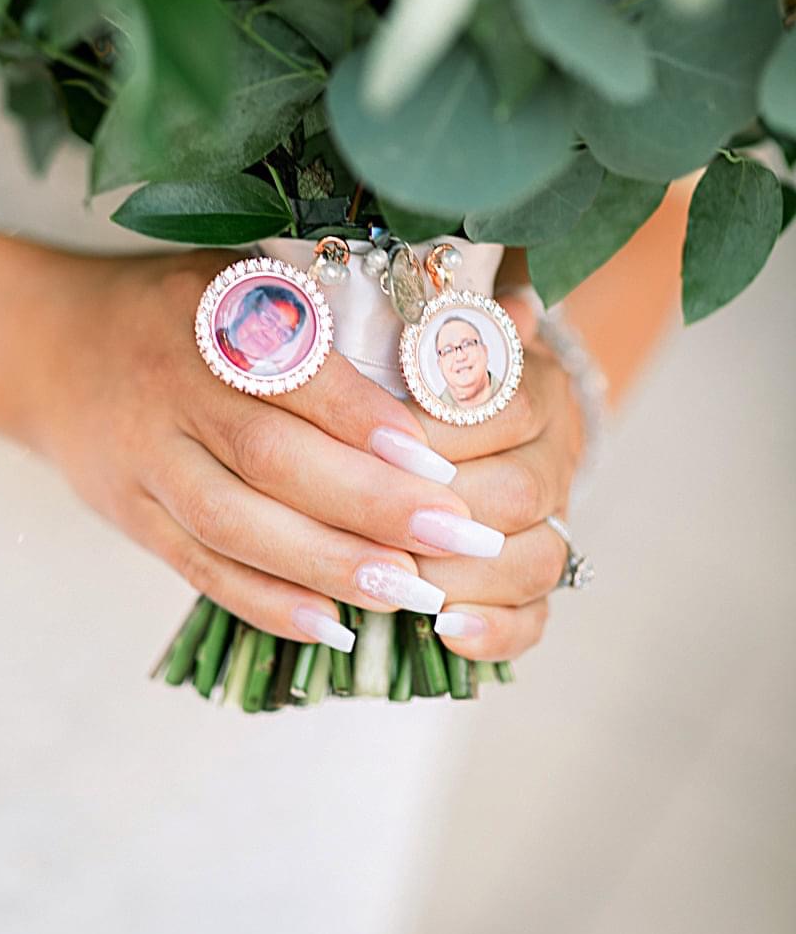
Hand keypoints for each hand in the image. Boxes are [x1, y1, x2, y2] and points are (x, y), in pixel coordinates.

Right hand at [24, 247, 506, 650]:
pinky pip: (198, 568)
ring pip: (234, 523)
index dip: (365, 419)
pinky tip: (331, 625)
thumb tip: (465, 329)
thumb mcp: (238, 275)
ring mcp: (144, 459)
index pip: (295, 371)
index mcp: (209, 313)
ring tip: (410, 591)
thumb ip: (325, 306)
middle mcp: (172, 387)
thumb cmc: (175, 308)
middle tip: (457, 536)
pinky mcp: (131, 515)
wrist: (48, 347)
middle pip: (270, 457)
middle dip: (370, 503)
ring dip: (325, 564)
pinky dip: (264, 602)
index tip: (441, 458)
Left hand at [412, 297, 585, 661]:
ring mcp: (553, 522)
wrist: (477, 412)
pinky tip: (446, 632)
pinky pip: (536, 616)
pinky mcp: (540, 580)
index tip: (380, 448)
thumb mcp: (437, 334)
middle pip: (521, 492)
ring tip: (405, 584)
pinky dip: (495, 631)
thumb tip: (512, 300)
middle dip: (446, 514)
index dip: (439, 434)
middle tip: (379, 527)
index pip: (500, 410)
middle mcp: (554, 454)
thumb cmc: (430, 370)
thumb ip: (451, 322)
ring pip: (536, 559)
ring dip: (465, 577)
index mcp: (531, 386)